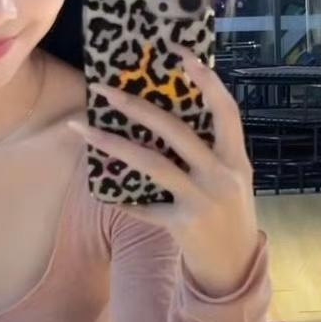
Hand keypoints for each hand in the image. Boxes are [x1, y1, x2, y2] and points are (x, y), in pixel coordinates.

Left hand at [67, 52, 260, 296]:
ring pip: (152, 164)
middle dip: (137, 107)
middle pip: (176, 131)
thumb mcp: (233, 178)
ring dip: (113, 144)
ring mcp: (202, 200)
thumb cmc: (230, 214)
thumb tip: (167, 116)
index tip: (182, 54)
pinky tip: (106, 192)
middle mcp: (222, 176)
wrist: (235, 267)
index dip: (206, 81)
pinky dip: (125, 201)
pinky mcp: (182, 224)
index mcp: (237, 158)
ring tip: (83, 129)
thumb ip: (211, 151)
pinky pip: (145, 208)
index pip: (226, 110)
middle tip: (105, 90)